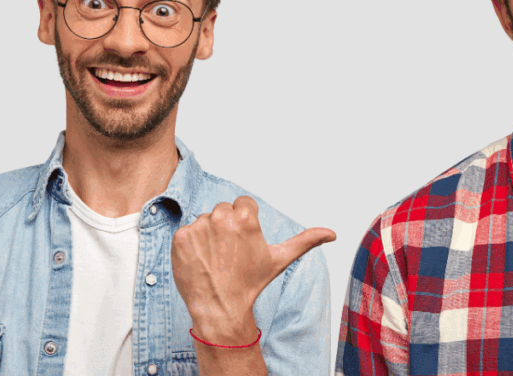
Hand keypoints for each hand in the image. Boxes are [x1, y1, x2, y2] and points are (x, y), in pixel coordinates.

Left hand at [171, 195, 335, 343]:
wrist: (220, 308)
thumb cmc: (251, 283)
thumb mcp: (280, 259)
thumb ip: (306, 241)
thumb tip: (332, 234)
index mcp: (246, 218)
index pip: (244, 204)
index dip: (245, 223)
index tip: (244, 243)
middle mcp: (221, 217)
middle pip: (224, 210)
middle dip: (227, 227)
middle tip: (231, 253)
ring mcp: (198, 227)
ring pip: (206, 220)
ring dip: (209, 235)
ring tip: (216, 259)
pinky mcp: (180, 238)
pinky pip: (187, 232)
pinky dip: (192, 244)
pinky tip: (201, 261)